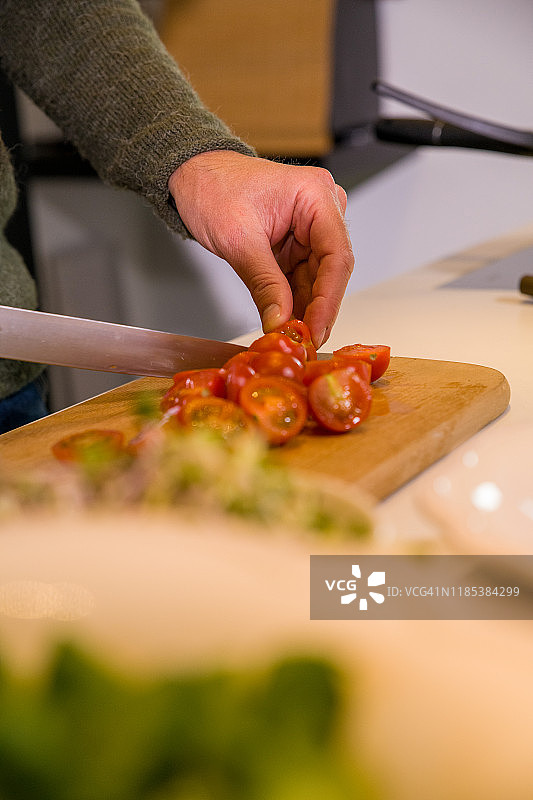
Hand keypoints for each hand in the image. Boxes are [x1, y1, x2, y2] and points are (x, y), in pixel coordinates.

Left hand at [168, 151, 353, 347]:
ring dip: (305, 310)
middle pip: (331, 272)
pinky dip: (293, 302)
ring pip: (317, 280)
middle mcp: (321, 210)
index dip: (329, 299)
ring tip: (292, 338)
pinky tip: (286, 323)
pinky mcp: (298, 244)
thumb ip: (264, 284)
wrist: (195, 176)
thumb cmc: (214, 188)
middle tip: (304, 342)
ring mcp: (311, 228)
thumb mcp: (239, 240)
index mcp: (316, 195)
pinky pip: (301, 279)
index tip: (316, 329)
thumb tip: (280, 321)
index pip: (336, 256)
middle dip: (317, 310)